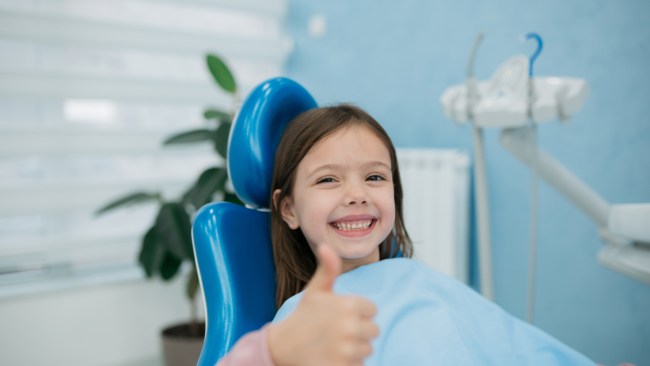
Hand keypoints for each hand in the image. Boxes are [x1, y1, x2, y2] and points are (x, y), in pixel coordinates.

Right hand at [268, 245, 378, 365]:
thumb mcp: (315, 290)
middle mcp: (350, 326)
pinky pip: (359, 365)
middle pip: (373, 331)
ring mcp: (347, 350)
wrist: (282, 347)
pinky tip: (332, 357)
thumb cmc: (302, 316)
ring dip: (353, 349)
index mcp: (348, 305)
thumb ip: (328, 269)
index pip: (372, 310)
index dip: (357, 313)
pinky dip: (348, 363)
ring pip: (367, 350)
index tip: (339, 316)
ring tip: (333, 345)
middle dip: (358, 332)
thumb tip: (326, 246)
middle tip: (336, 332)